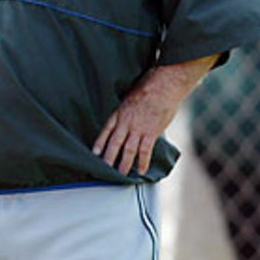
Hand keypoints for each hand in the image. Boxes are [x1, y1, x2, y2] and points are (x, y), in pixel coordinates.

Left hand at [93, 56, 215, 175]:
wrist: (165, 84)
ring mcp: (139, 128)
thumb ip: (127, 110)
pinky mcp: (152, 132)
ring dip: (124, 164)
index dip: (99, 143)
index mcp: (119, 113)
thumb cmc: (149, 86)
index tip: (94, 154)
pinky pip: (145, 151)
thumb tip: (125, 118)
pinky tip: (141, 171)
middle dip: (108, 158)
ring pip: (128, 150)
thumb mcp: (131, 97)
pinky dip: (142, 162)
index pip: (106, 131)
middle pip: (114, 144)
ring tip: (120, 175)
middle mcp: (126, 122)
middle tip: (103, 170)